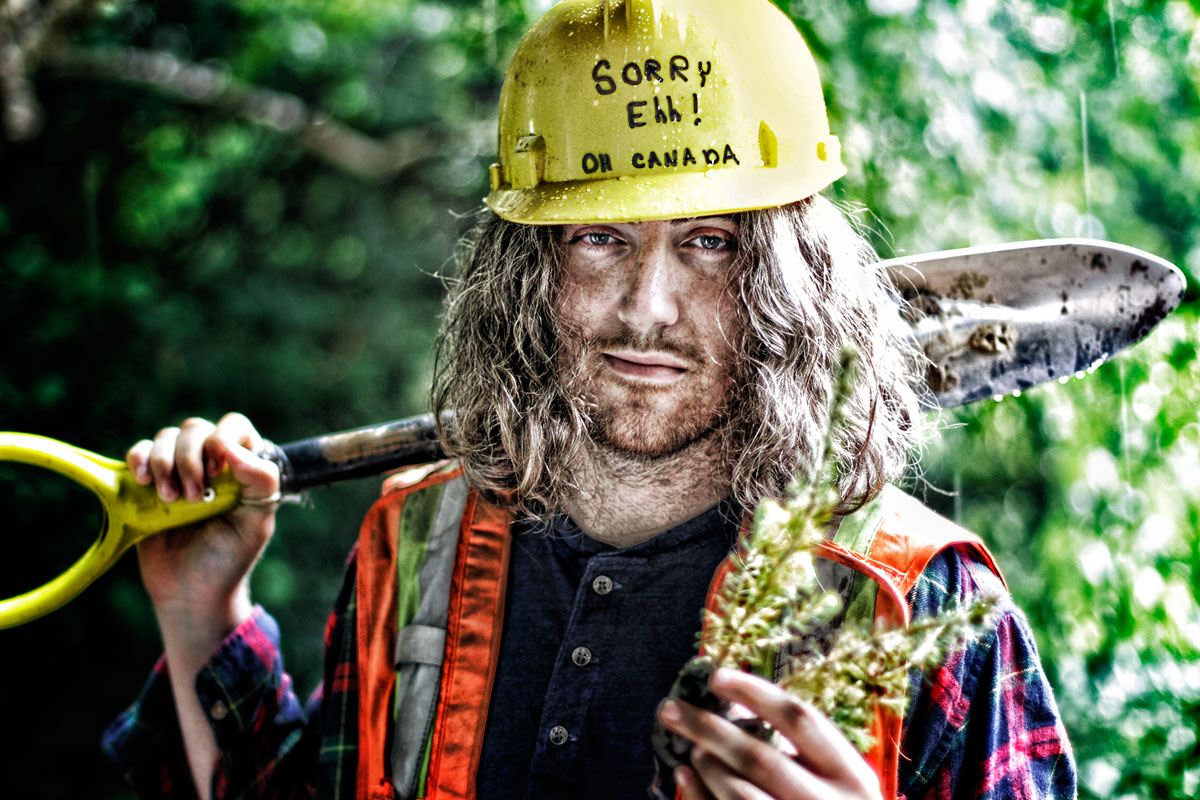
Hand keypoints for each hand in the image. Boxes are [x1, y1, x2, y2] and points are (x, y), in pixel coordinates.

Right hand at [126, 412, 279, 625]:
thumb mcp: (256, 523)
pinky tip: (143, 481)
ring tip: (171, 500)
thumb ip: (260, 482)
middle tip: (192, 497)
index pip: (234, 426)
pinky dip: (138, 459)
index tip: (215, 471)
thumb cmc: (229, 556)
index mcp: (243, 466)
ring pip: (167, 437)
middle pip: (196, 429)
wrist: (189, 592)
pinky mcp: (147, 484)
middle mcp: (211, 462)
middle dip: (190, 459)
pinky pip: (139, 452)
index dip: (222, 439)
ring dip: (164, 463)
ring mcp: (178, 470)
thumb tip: (233, 448)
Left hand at [658, 668, 882, 799]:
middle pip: (759, 756)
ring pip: (739, 793)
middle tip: (671, 708)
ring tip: (693, 750)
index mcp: (852, 776)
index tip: (716, 677)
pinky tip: (685, 776)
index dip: (755, 694)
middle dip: (708, 728)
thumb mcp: (839, 780)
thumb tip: (734, 705)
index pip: (799, 720)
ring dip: (708, 766)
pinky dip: (698, 794)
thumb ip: (802, 749)